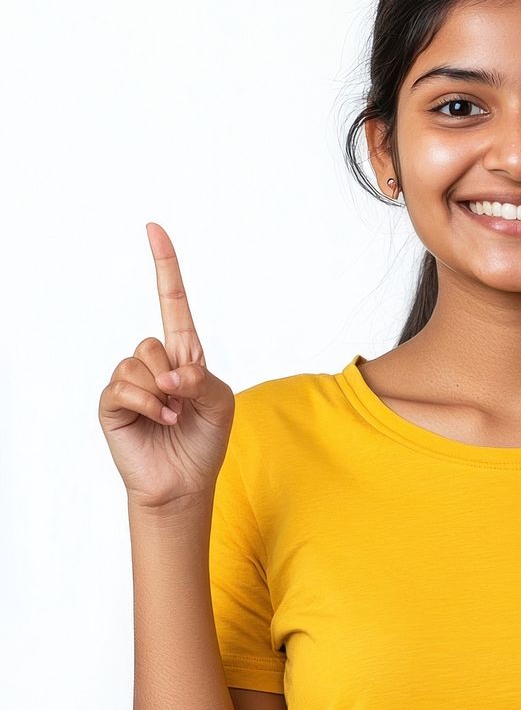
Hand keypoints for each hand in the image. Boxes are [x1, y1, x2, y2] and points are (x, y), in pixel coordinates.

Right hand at [98, 223, 235, 512]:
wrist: (186, 481)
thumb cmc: (206, 438)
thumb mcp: (220, 401)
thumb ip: (200, 377)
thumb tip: (167, 374)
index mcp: (185, 354)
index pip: (172, 301)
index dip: (165, 266)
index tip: (154, 228)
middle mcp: (154, 362)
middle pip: (156, 340)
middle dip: (177, 374)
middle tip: (186, 402)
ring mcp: (130, 382)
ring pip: (139, 363)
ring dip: (163, 394)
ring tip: (173, 416)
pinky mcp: (112, 404)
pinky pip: (124, 388)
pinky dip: (148, 405)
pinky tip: (161, 421)